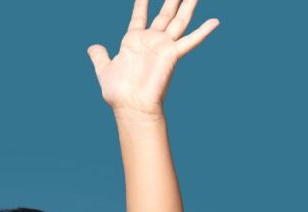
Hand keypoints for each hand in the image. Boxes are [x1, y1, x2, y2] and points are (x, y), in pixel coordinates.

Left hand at [86, 0, 218, 117]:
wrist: (130, 106)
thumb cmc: (118, 92)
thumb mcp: (104, 69)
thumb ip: (100, 56)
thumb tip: (92, 47)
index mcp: (134, 41)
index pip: (139, 16)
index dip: (141, 3)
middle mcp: (151, 41)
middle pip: (165, 14)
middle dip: (172, 0)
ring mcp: (163, 46)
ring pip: (179, 20)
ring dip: (188, 5)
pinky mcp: (171, 55)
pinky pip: (190, 41)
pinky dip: (203, 32)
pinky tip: (215, 21)